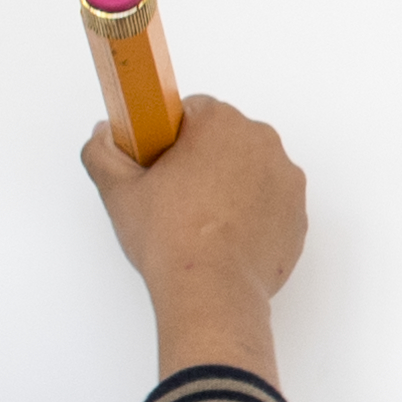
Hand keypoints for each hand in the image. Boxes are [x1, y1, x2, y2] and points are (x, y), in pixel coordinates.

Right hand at [79, 98, 304, 382]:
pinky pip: (270, 203)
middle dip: (203, 159)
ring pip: (250, 171)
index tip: (161, 163)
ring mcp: (287, 180)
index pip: (193, 111)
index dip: (171, 137)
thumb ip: (103, 151)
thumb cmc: (171, 238)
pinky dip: (253, 214)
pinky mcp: (298, 215)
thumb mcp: (118, 190)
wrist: (212, 291)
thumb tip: (103, 136)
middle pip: (225, 139)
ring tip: (201, 220)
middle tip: (177, 195)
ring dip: (230, 185)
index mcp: (221, 122)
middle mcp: (263, 142)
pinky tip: (227, 236)